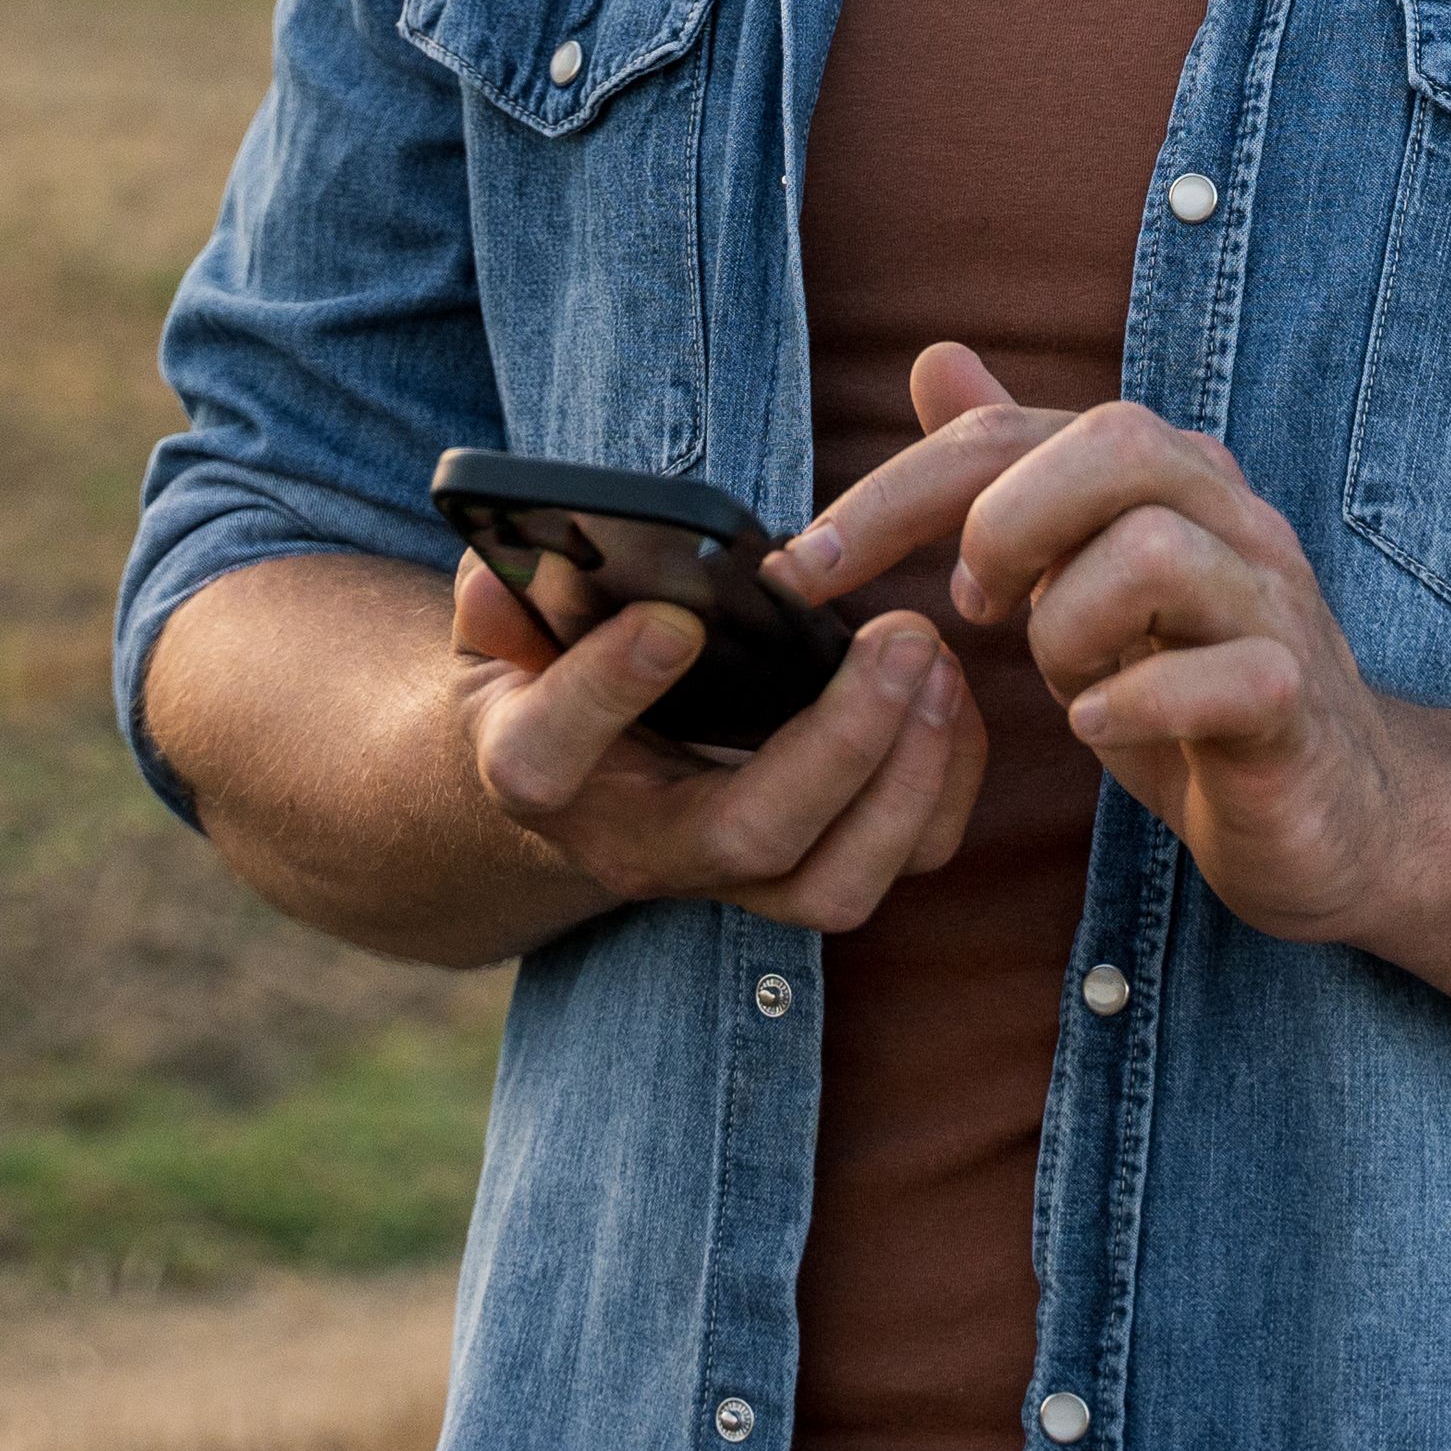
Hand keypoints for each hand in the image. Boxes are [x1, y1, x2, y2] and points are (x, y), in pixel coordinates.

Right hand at [440, 551, 984, 935]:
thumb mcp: (500, 628)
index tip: (674, 619)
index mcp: (540, 771)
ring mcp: (731, 878)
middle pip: (747, 836)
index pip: (551, 756)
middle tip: (900, 636)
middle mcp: (640, 848)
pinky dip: (945, 782)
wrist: (580, 782)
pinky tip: (950, 692)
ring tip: (936, 662)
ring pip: (836, 884)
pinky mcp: (808, 874)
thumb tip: (509, 565)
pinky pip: (901, 862)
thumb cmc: (546, 675)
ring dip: (908, 776)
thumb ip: (500, 595)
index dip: (607, 689)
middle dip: (839, 743)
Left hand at [784, 343, 1422, 949]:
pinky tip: (1099, 725)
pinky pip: (1225, 675)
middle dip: (1001, 524)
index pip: (1013, 432)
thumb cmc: (1194, 688)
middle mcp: (1230, 515)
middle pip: (1112, 441)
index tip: (806, 568)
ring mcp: (1273, 603)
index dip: (892, 489)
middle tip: (973, 610)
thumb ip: (1017, 471)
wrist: (1337, 811)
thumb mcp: (1083, 574)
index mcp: (1166, 475)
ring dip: (1067, 624)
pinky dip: (1139, 701)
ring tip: (1061, 680)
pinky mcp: (1294, 700)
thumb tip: (936, 358)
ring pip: (1156, 549)